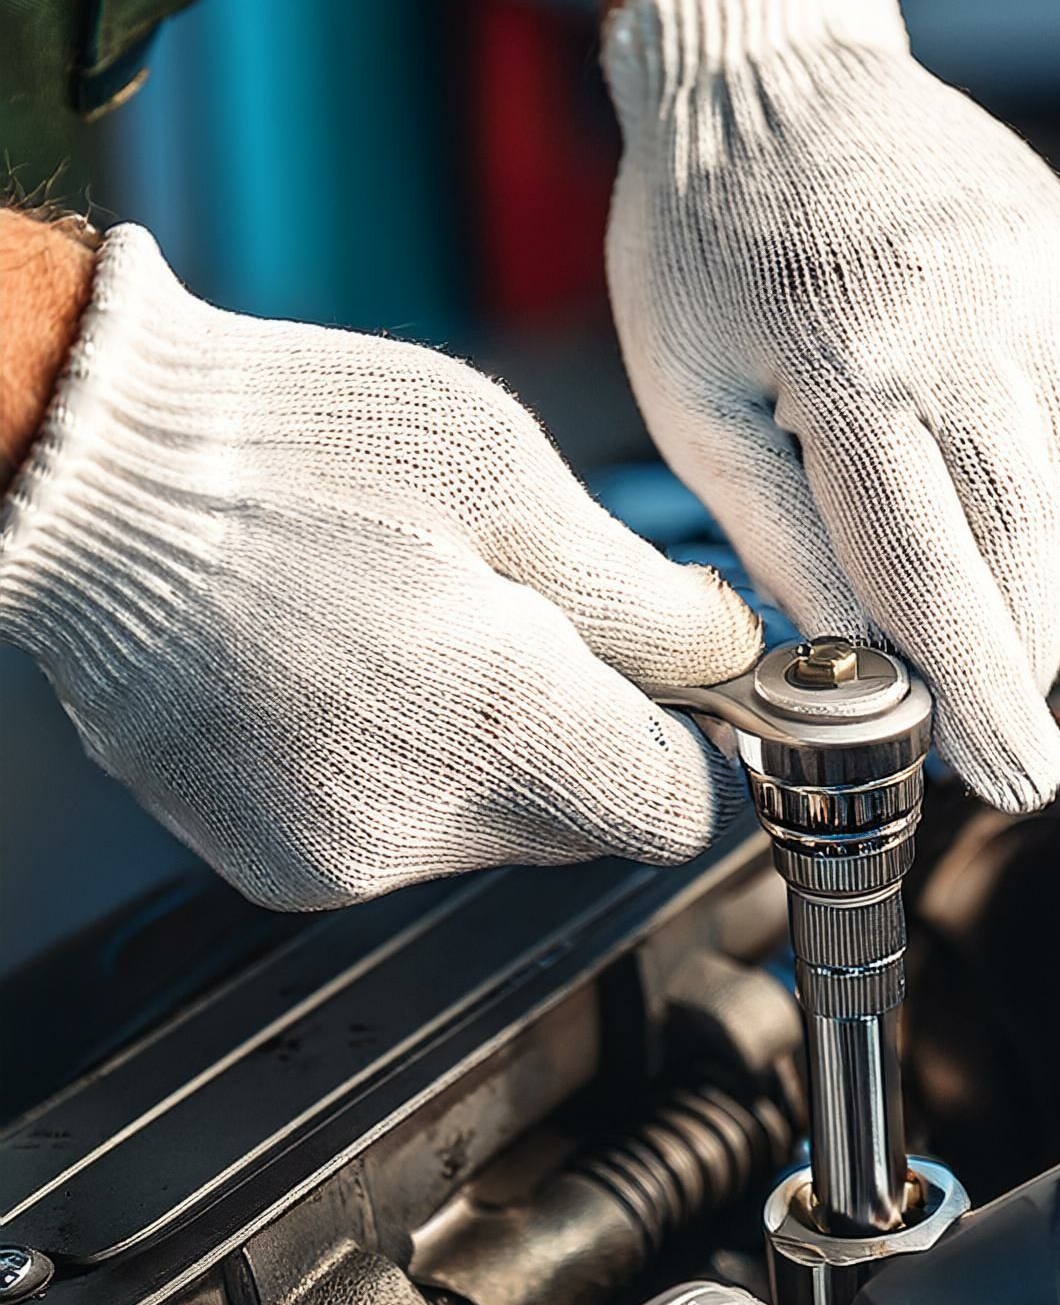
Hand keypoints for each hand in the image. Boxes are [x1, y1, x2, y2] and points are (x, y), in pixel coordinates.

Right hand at [0, 228, 761, 909]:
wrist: (88, 473)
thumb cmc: (285, 445)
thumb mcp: (507, 477)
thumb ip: (642, 597)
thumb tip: (727, 655)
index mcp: (495, 727)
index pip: (675, 812)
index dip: (691, 736)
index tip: (669, 671)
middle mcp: (415, 823)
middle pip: (587, 822)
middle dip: (589, 729)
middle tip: (523, 611)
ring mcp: (333, 854)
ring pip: (493, 828)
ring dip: (493, 747)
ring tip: (416, 623)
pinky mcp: (272, 860)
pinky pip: (396, 831)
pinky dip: (401, 764)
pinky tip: (350, 667)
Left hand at [602, 0, 1059, 811]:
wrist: (777, 73)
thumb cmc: (705, 243)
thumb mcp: (695, 407)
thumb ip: (781, 544)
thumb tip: (859, 664)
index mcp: (854, 364)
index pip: (938, 575)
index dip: (981, 697)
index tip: (1011, 778)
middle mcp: (978, 328)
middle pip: (1028, 550)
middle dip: (1010, 655)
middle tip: (983, 713)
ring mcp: (1052, 297)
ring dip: (1030, 564)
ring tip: (950, 536)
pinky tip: (998, 470)